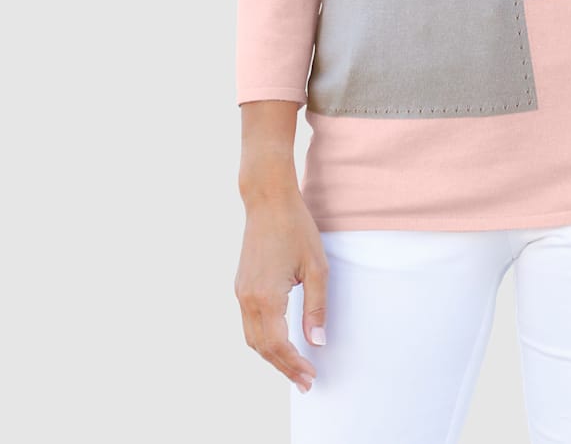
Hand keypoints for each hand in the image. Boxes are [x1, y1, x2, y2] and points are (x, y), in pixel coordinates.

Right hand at [234, 189, 329, 392]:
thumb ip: (316, 308)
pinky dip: (263, 339)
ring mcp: (241, 292)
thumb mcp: (316, 268)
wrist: (268, 200)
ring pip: (252, 338)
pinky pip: (249, 323)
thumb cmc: (295, 229)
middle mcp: (248, 299)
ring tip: (293, 367)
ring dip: (272, 356)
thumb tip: (317, 342)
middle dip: (283, 367)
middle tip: (304, 381)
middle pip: (262, 348)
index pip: (278, 346)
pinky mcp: (241, 286)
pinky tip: (279, 341)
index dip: (294, 366)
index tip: (310, 378)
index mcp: (267, 297)